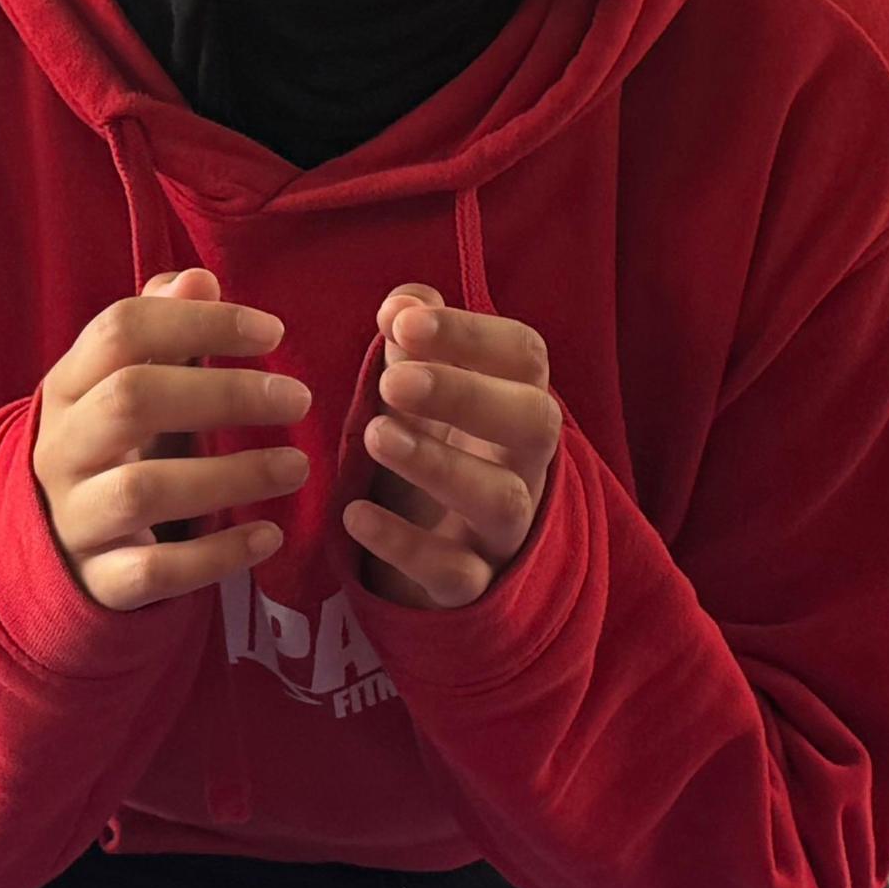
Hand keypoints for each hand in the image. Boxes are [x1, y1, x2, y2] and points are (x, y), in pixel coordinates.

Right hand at [32, 268, 312, 610]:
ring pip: (143, 489)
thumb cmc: (107, 446)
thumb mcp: (119, 385)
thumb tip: (199, 278)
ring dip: (231, 476)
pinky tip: (270, 537)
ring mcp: (74, 517)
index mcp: (67, 387)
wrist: (44, 550)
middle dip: (223, 393)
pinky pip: (154, 571)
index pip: (121, 331)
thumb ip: (160, 330)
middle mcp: (61, 448)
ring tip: (297, 466)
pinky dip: (217, 557)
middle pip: (132, 400)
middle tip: (298, 398)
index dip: (198, 323)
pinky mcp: (98, 580)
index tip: (272, 332)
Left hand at [347, 283, 560, 609]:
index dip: (470, 334)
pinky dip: (406, 545)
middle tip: (394, 380)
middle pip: (534, 422)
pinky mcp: (473, 584)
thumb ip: (416, 336)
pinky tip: (354, 515)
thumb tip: (401, 303)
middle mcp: (527, 462)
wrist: (441, 555)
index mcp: (518, 401)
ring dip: (439, 464)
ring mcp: (505, 527)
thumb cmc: (436, 445)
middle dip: (465, 395)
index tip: (403, 320)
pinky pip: (454, 572)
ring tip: (375, 435)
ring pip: (499, 498)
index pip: (524, 356)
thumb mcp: (424, 386)